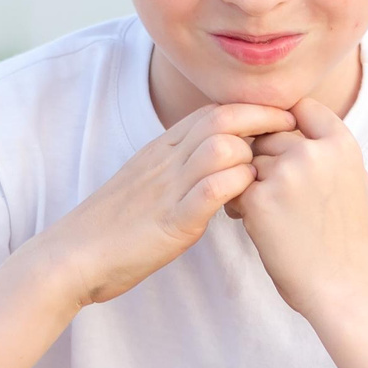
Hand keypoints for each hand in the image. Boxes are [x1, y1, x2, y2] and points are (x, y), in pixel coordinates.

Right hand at [34, 103, 295, 304]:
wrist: (71, 256)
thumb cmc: (112, 228)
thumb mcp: (148, 186)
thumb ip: (179, 171)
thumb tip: (215, 166)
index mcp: (162, 149)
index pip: (214, 111)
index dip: (252, 110)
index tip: (282, 121)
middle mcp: (166, 160)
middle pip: (223, 117)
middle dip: (264, 120)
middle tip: (295, 133)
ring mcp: (167, 188)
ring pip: (221, 146)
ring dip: (252, 155)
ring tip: (273, 173)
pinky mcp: (170, 221)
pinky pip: (211, 190)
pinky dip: (236, 188)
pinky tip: (249, 200)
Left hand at [233, 98, 367, 318]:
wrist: (341, 286)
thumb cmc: (349, 238)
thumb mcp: (357, 180)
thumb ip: (331, 149)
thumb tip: (304, 123)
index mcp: (342, 144)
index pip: (301, 109)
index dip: (287, 124)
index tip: (282, 145)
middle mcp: (313, 153)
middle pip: (269, 133)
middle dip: (264, 155)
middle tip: (268, 184)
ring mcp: (285, 174)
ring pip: (248, 158)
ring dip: (246, 176)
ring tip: (261, 205)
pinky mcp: (259, 199)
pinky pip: (233, 184)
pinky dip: (236, 200)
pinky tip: (249, 219)